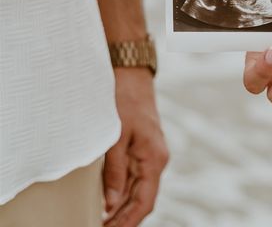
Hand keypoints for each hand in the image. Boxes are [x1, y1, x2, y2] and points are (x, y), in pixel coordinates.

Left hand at [103, 68, 168, 226]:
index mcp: (155, 158)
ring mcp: (150, 155)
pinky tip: (107, 201)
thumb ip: (115, 170)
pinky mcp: (142, 149)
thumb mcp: (117, 136)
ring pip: (138, 191)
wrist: (132, 75)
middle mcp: (156, 159)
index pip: (145, 201)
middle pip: (142, 199)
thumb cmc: (125, 101)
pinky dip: (122, 193)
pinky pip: (135, 178)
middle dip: (124, 219)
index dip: (128, 222)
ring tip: (100, 222)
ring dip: (122, 208)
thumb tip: (110, 203)